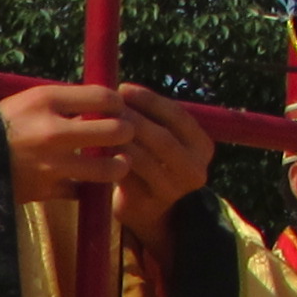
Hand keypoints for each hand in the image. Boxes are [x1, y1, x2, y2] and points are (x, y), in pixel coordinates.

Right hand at [0, 83, 134, 206]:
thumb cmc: (1, 125)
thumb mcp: (28, 100)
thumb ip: (64, 101)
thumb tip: (104, 103)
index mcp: (45, 101)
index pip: (103, 97)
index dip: (119, 102)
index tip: (118, 108)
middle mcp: (52, 132)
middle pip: (114, 131)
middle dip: (126, 132)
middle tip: (125, 134)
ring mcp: (51, 165)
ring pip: (107, 168)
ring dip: (119, 165)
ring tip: (120, 162)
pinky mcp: (46, 190)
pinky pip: (82, 191)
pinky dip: (89, 188)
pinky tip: (90, 181)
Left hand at [109, 86, 216, 249]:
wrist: (146, 208)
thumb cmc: (151, 160)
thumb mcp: (163, 138)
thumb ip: (151, 116)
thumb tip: (120, 88)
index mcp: (203, 147)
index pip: (179, 116)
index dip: (150, 100)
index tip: (123, 88)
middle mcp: (195, 170)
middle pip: (162, 138)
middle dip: (132, 119)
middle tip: (106, 106)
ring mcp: (173, 191)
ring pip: (141, 158)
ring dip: (117, 139)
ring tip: (96, 123)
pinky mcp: (147, 205)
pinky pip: (125, 177)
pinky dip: (108, 159)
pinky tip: (93, 146)